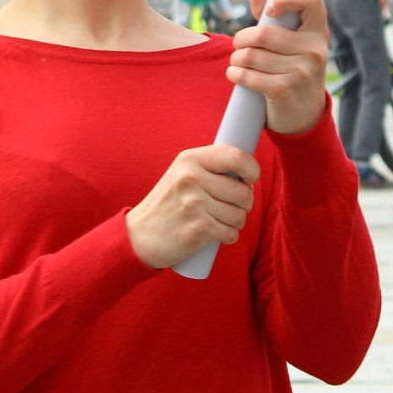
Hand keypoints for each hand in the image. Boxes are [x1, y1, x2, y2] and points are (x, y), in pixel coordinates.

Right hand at [124, 145, 259, 269]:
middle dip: (245, 203)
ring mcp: (194, 204)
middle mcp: (191, 178)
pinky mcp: (198, 229)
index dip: (252, 169)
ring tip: (218, 220)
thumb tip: (248, 175)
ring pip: (240, 215)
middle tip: (230, 206)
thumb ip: (210, 168)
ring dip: (236, 222)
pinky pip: (231, 233)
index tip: (250, 179)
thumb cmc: (168, 203)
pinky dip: (228, 236)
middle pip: (244, 192)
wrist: (140, 235)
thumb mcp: (182, 174)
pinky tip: (215, 234)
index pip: (236, 157)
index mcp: (190, 159)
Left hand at [228, 0, 329, 134]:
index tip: (270, 11)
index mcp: (318, 32)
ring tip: (238, 61)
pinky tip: (236, 74)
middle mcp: (314, 50)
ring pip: (251, 55)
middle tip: (239, 45)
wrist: (305, 116)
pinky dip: (235, 74)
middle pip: (263, 34)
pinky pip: (248, 75)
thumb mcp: (291, 44)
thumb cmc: (293, 70)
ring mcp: (302, 71)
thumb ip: (273, 18)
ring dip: (236, 58)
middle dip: (242, 39)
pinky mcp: (285, 90)